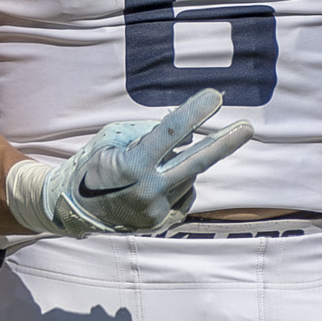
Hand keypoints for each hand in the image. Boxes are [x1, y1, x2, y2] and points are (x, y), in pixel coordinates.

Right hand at [6, 89, 252, 236]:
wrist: (74, 209)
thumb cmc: (93, 164)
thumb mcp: (112, 139)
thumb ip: (150, 133)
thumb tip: (186, 132)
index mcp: (131, 166)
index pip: (170, 133)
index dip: (194, 113)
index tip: (214, 97)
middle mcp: (148, 192)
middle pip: (196, 163)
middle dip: (224, 143)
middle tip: (247, 127)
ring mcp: (157, 211)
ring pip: (187, 176)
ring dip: (179, 164)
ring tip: (152, 167)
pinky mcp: (163, 223)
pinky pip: (183, 194)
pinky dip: (177, 183)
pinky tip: (154, 184)